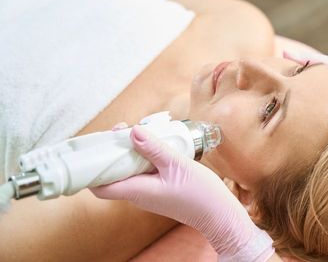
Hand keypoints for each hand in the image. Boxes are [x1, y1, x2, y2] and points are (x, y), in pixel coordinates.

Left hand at [91, 126, 273, 261]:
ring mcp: (149, 192)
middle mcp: (139, 194)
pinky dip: (143, 157)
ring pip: (128, 171)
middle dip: (114, 151)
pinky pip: (142, 172)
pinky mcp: (159, 189)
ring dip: (130, 152)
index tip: (99, 145)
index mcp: (138, 191)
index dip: (93, 167)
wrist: (219, 213)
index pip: (100, 186)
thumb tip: (133, 131)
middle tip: (124, 129)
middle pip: (113, 174)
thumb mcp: (177, 164)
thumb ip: (153, 148)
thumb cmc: (200, 194)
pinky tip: (154, 145)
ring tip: (140, 132)